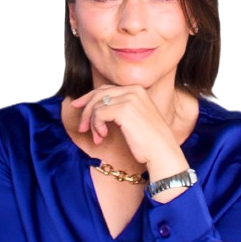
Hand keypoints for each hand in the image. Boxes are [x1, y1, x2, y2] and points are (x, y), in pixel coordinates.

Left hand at [70, 85, 188, 180]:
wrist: (162, 152)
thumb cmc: (149, 141)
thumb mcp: (135, 118)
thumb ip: (119, 108)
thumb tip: (94, 108)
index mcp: (138, 89)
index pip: (106, 88)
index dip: (89, 97)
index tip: (78, 106)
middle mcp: (134, 90)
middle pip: (99, 94)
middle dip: (86, 110)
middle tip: (82, 127)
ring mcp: (129, 99)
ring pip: (97, 105)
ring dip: (93, 123)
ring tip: (98, 137)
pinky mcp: (124, 110)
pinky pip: (99, 114)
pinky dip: (97, 126)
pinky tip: (103, 136)